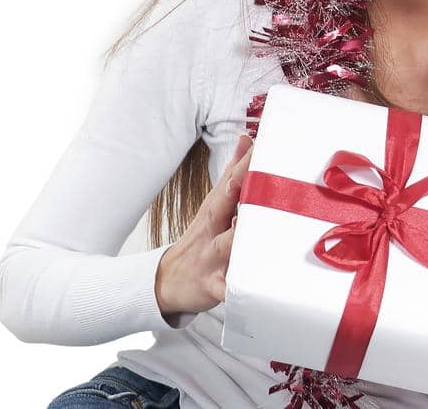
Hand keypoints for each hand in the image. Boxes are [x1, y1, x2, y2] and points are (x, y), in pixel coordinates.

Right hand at [154, 133, 252, 317]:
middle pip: (223, 206)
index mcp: (215, 210)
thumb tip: (247, 139)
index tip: (262, 145)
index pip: (230, 181)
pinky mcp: (214, 286)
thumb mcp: (213, 206)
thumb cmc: (201, 240)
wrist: (166, 283)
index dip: (244, 164)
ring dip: (238, 237)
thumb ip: (232, 174)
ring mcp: (212, 258)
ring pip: (227, 246)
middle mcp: (212, 231)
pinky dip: (237, 288)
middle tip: (253, 176)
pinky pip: (227, 288)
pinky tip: (248, 286)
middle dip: (237, 191)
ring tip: (251, 225)